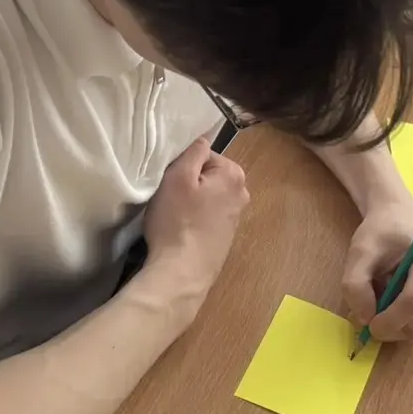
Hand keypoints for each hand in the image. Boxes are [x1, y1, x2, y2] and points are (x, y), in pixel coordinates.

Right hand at [142, 137, 249, 305]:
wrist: (182, 272)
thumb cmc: (177, 220)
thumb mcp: (178, 176)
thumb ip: (193, 152)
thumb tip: (203, 141)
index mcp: (234, 175)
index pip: (203, 155)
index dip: (183, 166)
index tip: (170, 181)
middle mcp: (242, 194)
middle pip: (208, 176)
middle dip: (190, 183)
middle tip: (171, 198)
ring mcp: (236, 218)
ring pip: (208, 197)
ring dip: (192, 202)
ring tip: (175, 216)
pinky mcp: (226, 238)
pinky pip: (208, 217)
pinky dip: (196, 219)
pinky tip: (183, 231)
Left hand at [342, 208, 412, 342]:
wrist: (398, 221)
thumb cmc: (380, 234)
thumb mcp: (359, 252)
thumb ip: (355, 285)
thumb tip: (365, 319)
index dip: (389, 320)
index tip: (367, 325)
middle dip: (390, 327)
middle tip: (366, 318)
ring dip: (394, 324)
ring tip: (379, 299)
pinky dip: (401, 321)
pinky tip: (392, 301)